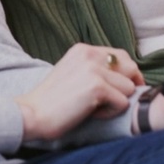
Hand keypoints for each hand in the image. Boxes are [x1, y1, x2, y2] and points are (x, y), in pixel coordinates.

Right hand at [16, 43, 142, 141]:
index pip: (121, 55)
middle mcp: (90, 54)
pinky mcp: (97, 87)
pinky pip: (123, 102)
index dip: (127, 74)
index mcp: (83, 49)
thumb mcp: (73, 73)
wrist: (32, 113)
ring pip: (129, 87)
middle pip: (131, 68)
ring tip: (96, 108)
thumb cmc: (52, 100)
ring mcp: (94, 69)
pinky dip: (111, 113)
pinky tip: (92, 114)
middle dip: (128, 86)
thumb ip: (95, 69)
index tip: (122, 90)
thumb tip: (126, 77)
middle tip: (113, 102)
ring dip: (117, 102)